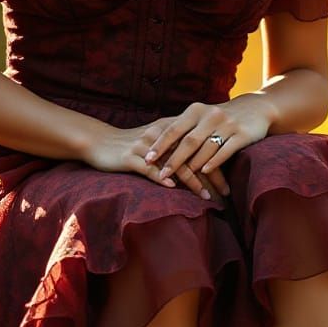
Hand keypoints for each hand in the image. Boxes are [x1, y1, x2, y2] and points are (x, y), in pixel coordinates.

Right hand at [82, 119, 221, 200]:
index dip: (216, 165)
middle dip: (211, 176)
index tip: (228, 184)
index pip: (201, 146)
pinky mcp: (130, 157)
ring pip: (175, 163)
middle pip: (193, 155)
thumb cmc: (130, 144)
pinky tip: (174, 189)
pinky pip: (149, 168)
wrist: (99, 141)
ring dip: (192, 181)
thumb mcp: (157, 141)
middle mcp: (161, 135)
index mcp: (171, 129)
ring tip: (206, 196)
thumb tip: (201, 160)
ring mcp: (146, 146)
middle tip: (225, 194)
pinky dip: (162, 178)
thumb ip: (177, 147)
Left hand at [143, 96, 272, 192]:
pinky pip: (226, 150)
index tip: (147, 159)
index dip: (160, 144)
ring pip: (206, 147)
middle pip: (188, 141)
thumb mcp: (201, 116)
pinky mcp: (243, 134)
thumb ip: (183, 128)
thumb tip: (154, 144)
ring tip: (181, 179)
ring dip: (193, 164)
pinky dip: (214, 161)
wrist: (256, 108)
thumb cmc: (221, 117)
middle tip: (161, 175)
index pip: (173, 129)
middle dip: (174, 160)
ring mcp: (227, 124)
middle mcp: (210, 115)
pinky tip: (205, 172)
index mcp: (196, 110)